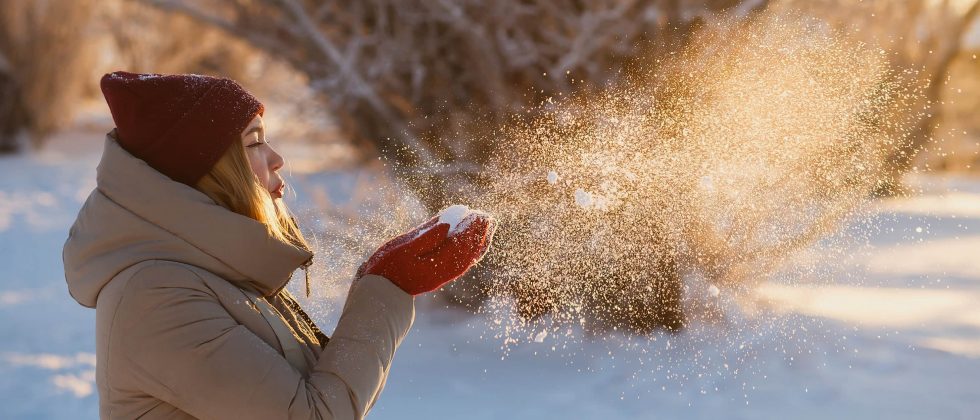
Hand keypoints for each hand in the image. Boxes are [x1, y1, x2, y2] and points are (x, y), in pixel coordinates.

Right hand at [358, 213, 494, 294]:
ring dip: (478, 241)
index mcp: (438, 263)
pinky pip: (461, 262)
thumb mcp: (404, 248)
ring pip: (468, 257)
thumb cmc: (388, 268)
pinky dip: (469, 251)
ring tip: (486, 226)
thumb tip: (447, 225)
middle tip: (486, 216)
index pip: (461, 243)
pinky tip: (471, 242)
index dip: (470, 227)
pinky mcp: (440, 275)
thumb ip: (427, 237)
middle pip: (469, 250)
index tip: (476, 213)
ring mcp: (444, 274)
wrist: (382, 293)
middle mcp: (445, 270)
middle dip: (479, 233)